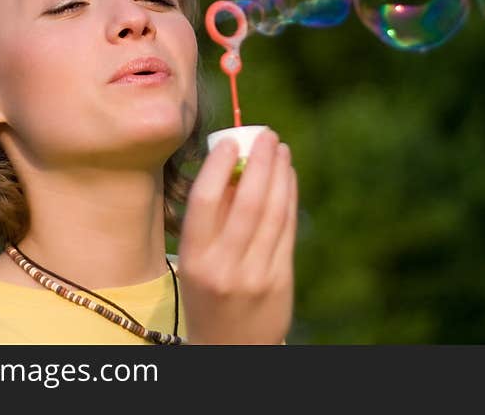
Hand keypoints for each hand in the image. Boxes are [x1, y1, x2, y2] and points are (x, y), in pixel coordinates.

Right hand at [177, 128, 297, 343]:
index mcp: (195, 260)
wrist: (231, 349)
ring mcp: (257, 275)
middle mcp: (225, 267)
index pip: (206, 203)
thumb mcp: (196, 263)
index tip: (230, 140)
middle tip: (266, 135)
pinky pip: (287, 228)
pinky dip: (289, 197)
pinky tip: (288, 176)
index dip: (219, 166)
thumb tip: (232, 165)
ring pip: (273, 213)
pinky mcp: (282, 280)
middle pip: (247, 202)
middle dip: (259, 162)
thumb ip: (212, 219)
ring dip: (279, 174)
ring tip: (280, 148)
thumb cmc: (208, 295)